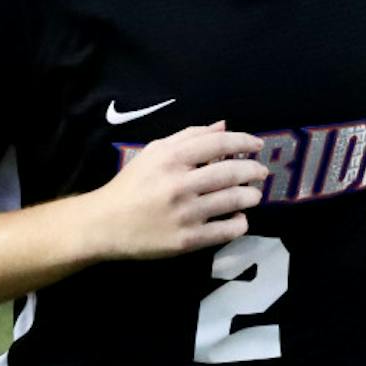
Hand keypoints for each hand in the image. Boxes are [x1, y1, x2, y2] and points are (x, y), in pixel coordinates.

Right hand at [95, 121, 268, 259]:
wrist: (104, 224)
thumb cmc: (132, 185)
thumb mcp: (154, 152)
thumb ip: (188, 137)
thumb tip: (223, 125)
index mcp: (171, 158)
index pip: (219, 144)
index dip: (244, 142)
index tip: (257, 146)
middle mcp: (179, 184)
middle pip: (232, 172)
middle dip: (253, 171)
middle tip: (261, 173)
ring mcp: (185, 213)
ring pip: (233, 201)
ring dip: (251, 196)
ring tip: (253, 195)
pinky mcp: (187, 240)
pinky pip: (226, 230)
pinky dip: (240, 222)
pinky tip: (239, 218)